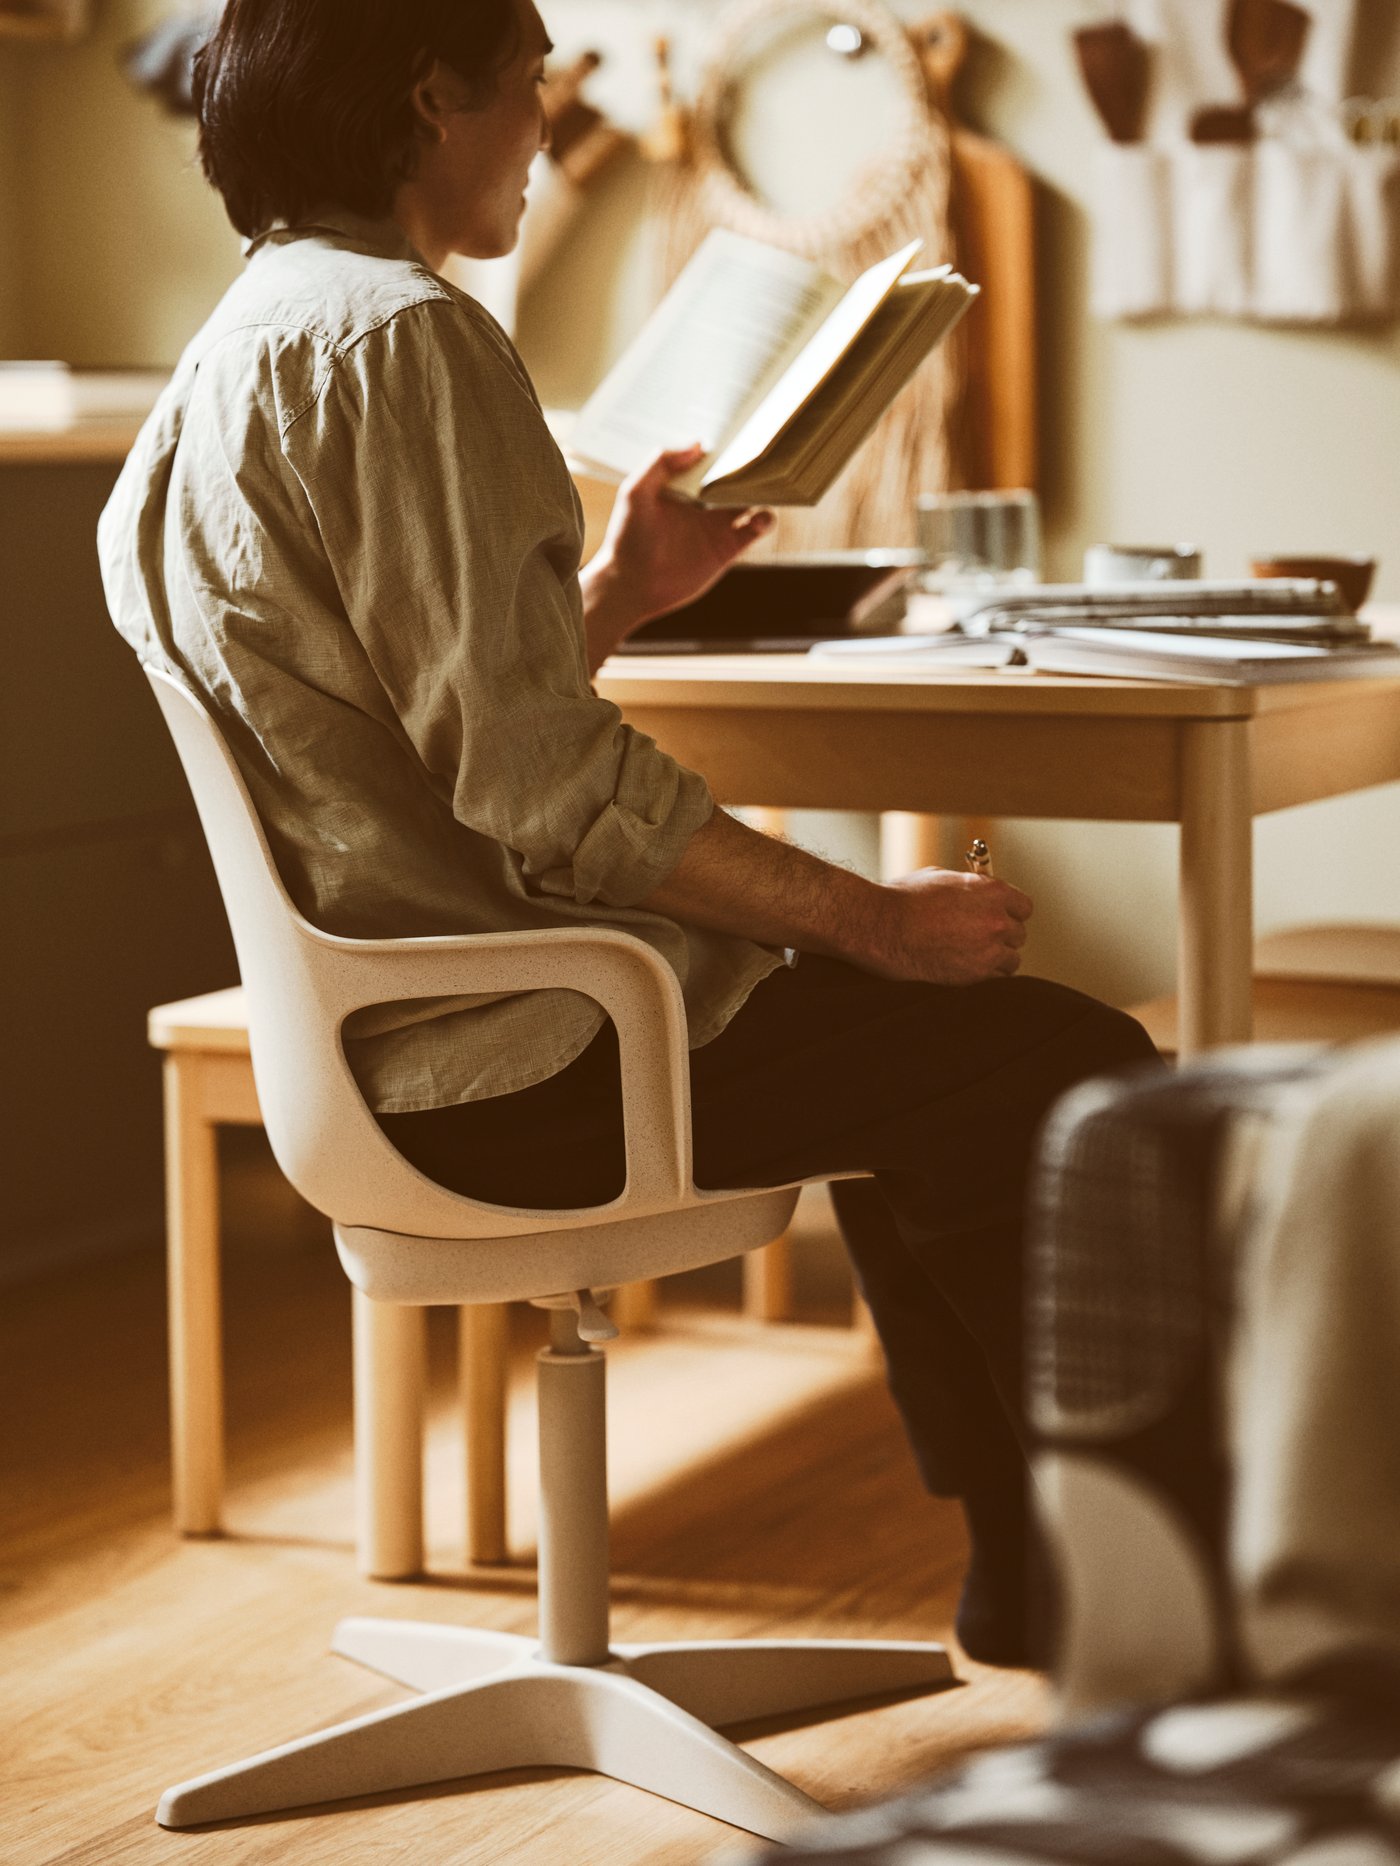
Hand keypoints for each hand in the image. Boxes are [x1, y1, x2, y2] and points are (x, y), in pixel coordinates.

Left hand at [588, 442, 773, 632]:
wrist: (633, 585)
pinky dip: (765, 520)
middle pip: (737, 476)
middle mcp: (704, 501)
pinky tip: (760, 517)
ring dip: (765, 490)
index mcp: (684, 484)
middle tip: (766, 453)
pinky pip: (755, 529)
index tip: (743, 431)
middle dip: (752, 465)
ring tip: (768, 485)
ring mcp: (718, 524)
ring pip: (752, 500)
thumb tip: (699, 445)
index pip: (712, 459)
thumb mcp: (635, 493)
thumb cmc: (627, 537)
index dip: (727, 446)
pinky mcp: (728, 548)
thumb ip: (661, 464)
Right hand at [871, 868, 1032, 985]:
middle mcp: (996, 920)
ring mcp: (988, 950)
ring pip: (1011, 960)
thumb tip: (977, 893)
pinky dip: (984, 975)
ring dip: (997, 958)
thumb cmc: (904, 899)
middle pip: (1018, 934)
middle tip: (981, 937)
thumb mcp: (942, 878)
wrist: (881, 927)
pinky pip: (996, 979)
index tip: (1000, 917)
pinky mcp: (974, 975)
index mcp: (992, 891)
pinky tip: (965, 967)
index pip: (1024, 907)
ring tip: (973, 955)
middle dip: (1001, 936)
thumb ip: (969, 888)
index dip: (1010, 912)